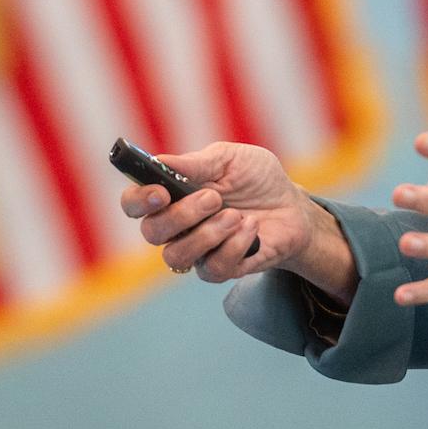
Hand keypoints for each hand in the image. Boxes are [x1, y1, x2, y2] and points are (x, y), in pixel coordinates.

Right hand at [119, 143, 316, 284]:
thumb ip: (197, 162)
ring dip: (208, 234)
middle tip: (214, 198)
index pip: (134, 203)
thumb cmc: (257, 180)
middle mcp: (177, 225)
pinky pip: (211, 268)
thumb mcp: (232, 159)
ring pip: (176, 256)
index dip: (138, 200)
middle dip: (182, 215)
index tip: (161, 193)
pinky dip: (234, 245)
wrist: (293, 208)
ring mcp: (196, 250)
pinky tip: (251, 229)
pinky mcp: (219, 269)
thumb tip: (160, 160)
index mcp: (173, 194)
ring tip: (236, 216)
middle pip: (151, 232)